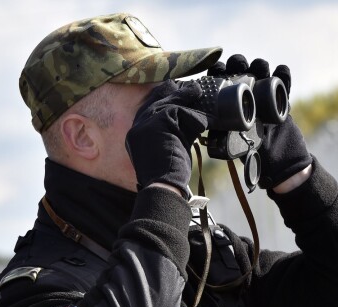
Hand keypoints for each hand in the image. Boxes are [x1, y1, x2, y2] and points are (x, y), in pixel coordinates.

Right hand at [125, 80, 207, 197]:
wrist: (162, 186)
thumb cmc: (166, 177)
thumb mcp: (163, 152)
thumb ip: (168, 135)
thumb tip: (185, 122)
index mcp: (135, 134)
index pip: (147, 108)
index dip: (162, 98)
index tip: (175, 92)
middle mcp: (137, 127)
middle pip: (156, 100)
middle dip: (173, 92)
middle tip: (189, 88)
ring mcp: (146, 124)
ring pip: (168, 102)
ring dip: (185, 96)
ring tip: (197, 91)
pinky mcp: (159, 123)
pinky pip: (178, 110)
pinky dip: (191, 111)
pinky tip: (202, 112)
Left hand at [208, 55, 312, 190]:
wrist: (280, 161)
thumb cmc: (255, 154)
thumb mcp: (233, 143)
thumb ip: (221, 133)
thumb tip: (204, 125)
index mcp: (229, 101)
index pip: (220, 80)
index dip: (218, 71)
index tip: (217, 69)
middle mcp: (246, 93)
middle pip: (240, 69)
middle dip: (238, 62)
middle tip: (238, 66)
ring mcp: (265, 93)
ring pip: (261, 70)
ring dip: (259, 65)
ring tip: (259, 68)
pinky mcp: (282, 97)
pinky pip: (284, 81)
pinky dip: (283, 74)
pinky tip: (280, 71)